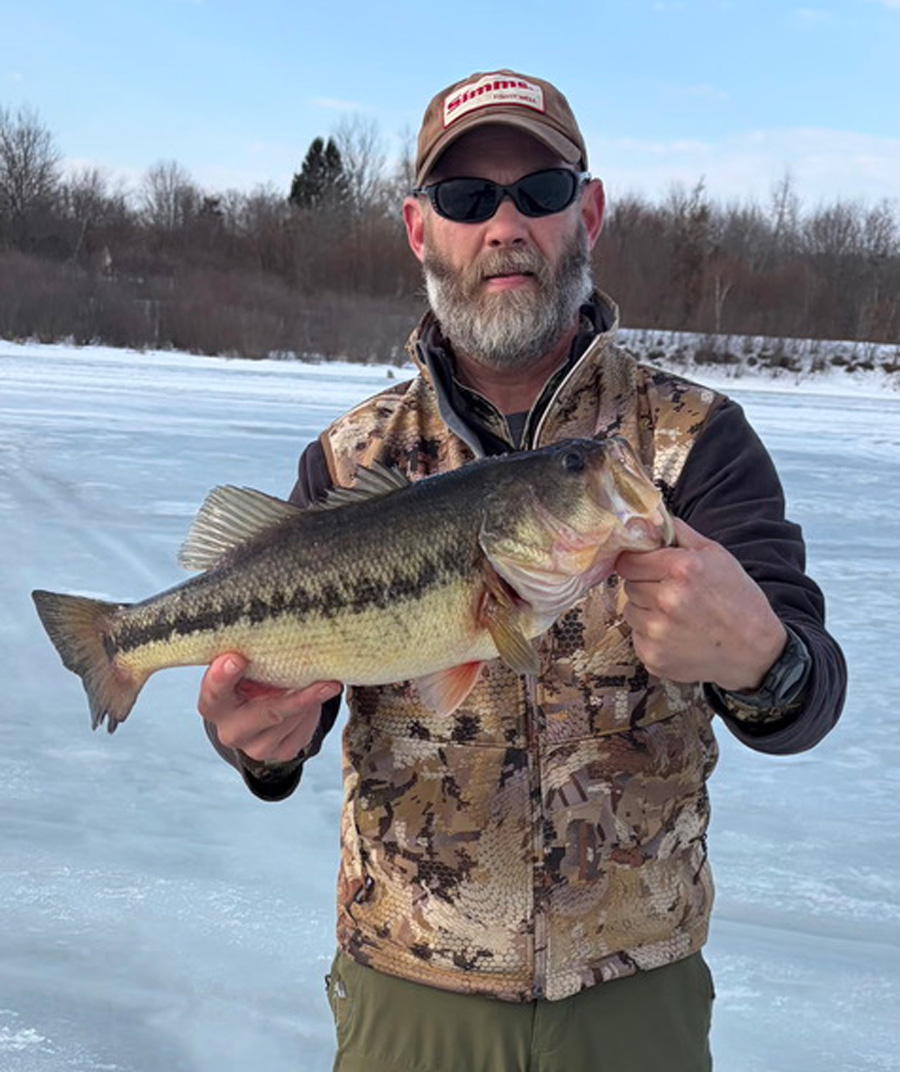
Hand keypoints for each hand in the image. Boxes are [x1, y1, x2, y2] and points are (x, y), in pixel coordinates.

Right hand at [199, 653, 341, 763]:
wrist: (260, 710)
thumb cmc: (252, 678)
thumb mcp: (247, 668)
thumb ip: (253, 659)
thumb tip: (282, 640)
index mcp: (214, 704)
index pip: (214, 692)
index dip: (223, 677)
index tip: (236, 659)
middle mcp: (231, 731)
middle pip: (266, 713)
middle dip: (296, 698)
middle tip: (326, 683)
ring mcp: (257, 747)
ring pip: (292, 719)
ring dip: (309, 698)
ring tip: (319, 680)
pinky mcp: (281, 753)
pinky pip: (304, 730)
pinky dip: (312, 710)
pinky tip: (314, 697)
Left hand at [615, 518, 786, 690]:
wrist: (755, 651)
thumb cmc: (738, 600)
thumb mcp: (716, 555)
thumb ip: (679, 533)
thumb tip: (648, 519)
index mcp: (681, 569)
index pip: (628, 561)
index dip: (637, 563)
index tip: (647, 568)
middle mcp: (666, 600)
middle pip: (628, 586)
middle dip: (645, 586)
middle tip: (672, 593)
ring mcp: (657, 632)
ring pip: (630, 612)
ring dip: (647, 611)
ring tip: (677, 615)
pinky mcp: (653, 657)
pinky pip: (637, 637)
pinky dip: (652, 636)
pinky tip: (678, 635)